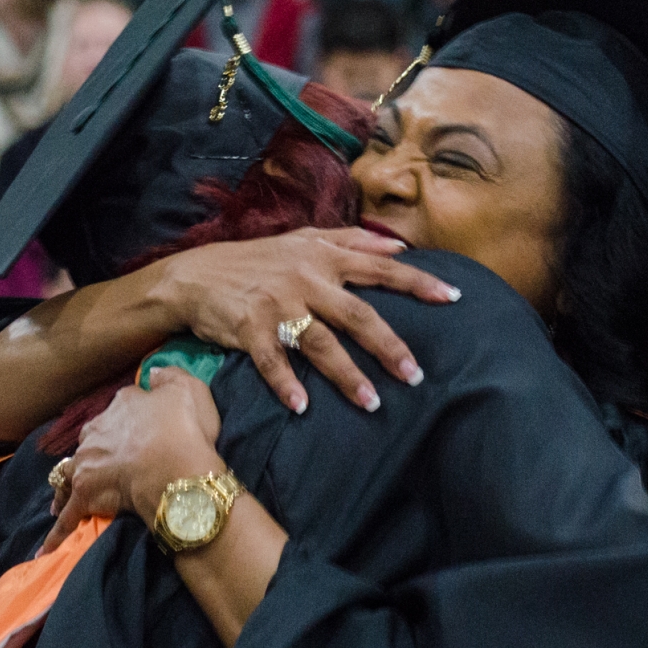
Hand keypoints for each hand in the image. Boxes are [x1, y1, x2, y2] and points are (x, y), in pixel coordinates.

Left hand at [44, 367, 221, 551]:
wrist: (177, 472)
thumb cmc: (187, 431)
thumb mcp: (189, 389)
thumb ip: (169, 376)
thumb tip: (152, 372)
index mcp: (122, 404)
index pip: (123, 406)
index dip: (134, 417)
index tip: (143, 428)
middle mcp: (98, 430)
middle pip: (92, 438)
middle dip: (95, 449)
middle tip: (104, 463)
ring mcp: (87, 463)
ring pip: (71, 472)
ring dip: (68, 483)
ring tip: (64, 497)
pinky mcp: (85, 496)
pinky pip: (67, 517)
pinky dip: (57, 531)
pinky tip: (45, 549)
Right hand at [147, 227, 459, 415]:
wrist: (194, 276)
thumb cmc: (255, 260)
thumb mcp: (303, 240)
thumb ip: (351, 241)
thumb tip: (399, 245)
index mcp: (324, 257)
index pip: (380, 268)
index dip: (417, 282)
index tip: (452, 297)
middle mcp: (306, 279)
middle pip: (358, 314)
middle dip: (389, 346)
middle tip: (415, 375)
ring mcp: (277, 304)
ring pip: (321, 342)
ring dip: (346, 375)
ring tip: (372, 403)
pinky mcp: (249, 328)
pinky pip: (272, 361)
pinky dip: (286, 384)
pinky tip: (302, 407)